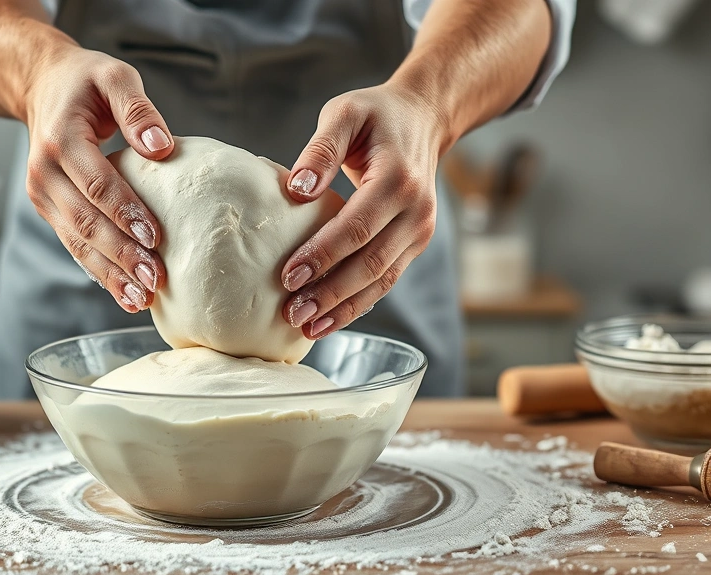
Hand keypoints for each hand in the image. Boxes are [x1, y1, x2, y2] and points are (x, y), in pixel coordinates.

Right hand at [24, 45, 171, 311]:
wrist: (43, 87)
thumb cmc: (86, 82)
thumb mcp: (114, 76)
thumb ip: (138, 109)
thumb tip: (161, 148)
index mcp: (60, 140)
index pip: (96, 184)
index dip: (125, 212)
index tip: (156, 237)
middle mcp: (44, 173)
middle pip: (85, 222)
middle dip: (121, 255)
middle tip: (155, 279)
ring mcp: (43, 196)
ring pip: (77, 241)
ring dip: (110, 273)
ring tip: (141, 299)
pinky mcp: (49, 210)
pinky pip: (74, 244)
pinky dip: (99, 271)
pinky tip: (124, 293)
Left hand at [281, 83, 447, 337]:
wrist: (423, 118)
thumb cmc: (376, 115)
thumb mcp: (344, 113)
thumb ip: (320, 148)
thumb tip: (297, 188)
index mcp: (398, 180)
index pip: (356, 227)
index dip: (322, 254)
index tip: (287, 275)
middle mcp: (416, 211)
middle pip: (369, 262)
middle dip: (329, 292)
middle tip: (291, 312)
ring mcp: (419, 232)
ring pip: (380, 280)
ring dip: (343, 308)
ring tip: (306, 326)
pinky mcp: (413, 244)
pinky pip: (385, 280)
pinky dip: (357, 304)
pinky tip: (327, 320)